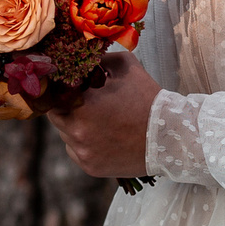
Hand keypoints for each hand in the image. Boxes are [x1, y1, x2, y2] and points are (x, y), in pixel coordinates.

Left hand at [49, 51, 162, 177]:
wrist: (169, 136)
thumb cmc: (148, 99)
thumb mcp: (126, 65)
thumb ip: (100, 59)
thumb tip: (83, 60)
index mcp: (83, 101)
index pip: (55, 93)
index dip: (63, 90)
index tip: (74, 89)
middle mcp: (77, 128)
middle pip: (57, 115)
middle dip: (68, 109)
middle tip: (87, 106)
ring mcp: (82, 150)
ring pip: (66, 135)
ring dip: (76, 127)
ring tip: (100, 123)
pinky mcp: (90, 166)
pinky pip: (75, 152)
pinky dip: (83, 145)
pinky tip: (102, 138)